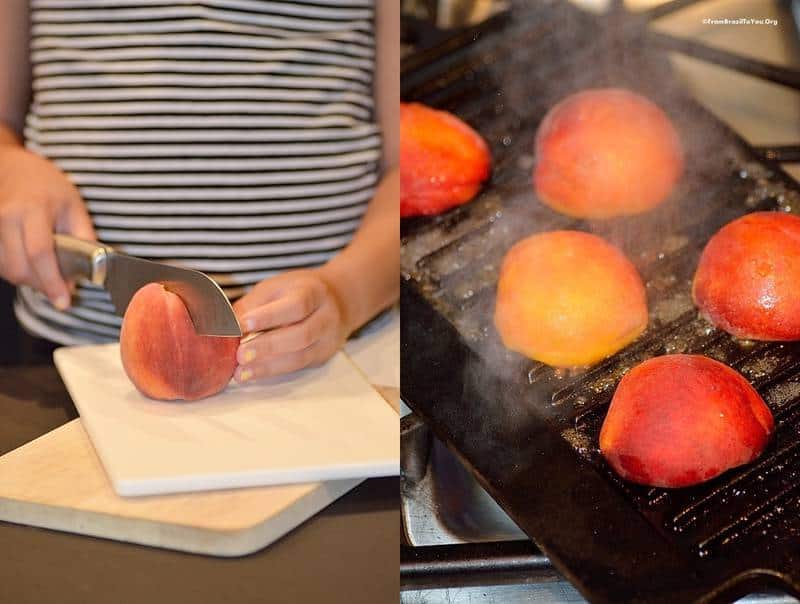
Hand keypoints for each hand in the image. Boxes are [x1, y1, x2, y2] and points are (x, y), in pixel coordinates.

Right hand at [0, 144, 94, 308]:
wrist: (13, 168)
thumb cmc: (50, 187)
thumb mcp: (76, 207)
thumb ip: (84, 240)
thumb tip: (91, 273)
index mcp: (34, 209)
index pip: (40, 253)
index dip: (52, 282)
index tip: (63, 301)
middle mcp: (7, 217)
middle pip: (19, 267)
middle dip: (42, 285)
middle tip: (60, 287)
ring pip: (7, 270)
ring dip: (29, 279)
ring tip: (47, 271)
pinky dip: (16, 271)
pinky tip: (31, 263)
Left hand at [232, 268, 349, 382]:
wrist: (338, 300)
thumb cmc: (297, 292)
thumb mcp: (276, 288)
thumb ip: (252, 305)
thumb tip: (222, 326)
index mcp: (314, 291)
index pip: (296, 305)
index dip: (269, 317)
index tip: (242, 325)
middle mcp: (326, 316)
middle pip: (301, 335)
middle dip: (268, 347)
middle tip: (239, 355)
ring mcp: (327, 339)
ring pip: (300, 357)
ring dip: (268, 367)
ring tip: (241, 372)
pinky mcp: (322, 356)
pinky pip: (297, 367)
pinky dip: (272, 372)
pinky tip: (251, 374)